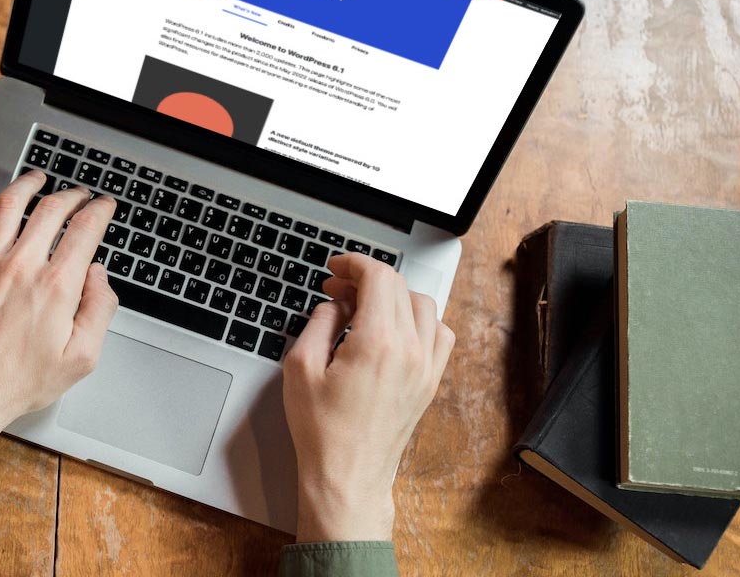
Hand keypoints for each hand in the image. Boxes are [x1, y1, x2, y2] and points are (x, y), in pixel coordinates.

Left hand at [0, 168, 118, 444]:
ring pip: (9, 204)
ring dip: (28, 184)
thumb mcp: (81, 358)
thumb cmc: (19, 381)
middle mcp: (22, 266)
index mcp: (56, 287)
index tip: (103, 207)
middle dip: (71, 196)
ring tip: (39, 179)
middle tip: (78, 196)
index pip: (85, 230)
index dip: (99, 211)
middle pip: (51, 210)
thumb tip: (99, 277)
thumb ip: (99, 311)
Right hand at [282, 253, 454, 542]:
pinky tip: (393, 329)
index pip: (378, 278)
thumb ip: (318, 324)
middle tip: (337, 289)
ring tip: (363, 307)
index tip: (336, 268)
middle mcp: (410, 351)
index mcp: (378, 343)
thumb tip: (333, 305)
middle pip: (399, 287)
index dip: (354, 264)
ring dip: (393, 296)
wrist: (348, 476)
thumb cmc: (323, 432)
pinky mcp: (430, 382)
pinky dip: (419, 320)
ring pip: (423, 305)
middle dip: (366, 279)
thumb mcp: (301, 368)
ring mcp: (426, 367)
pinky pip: (439, 334)